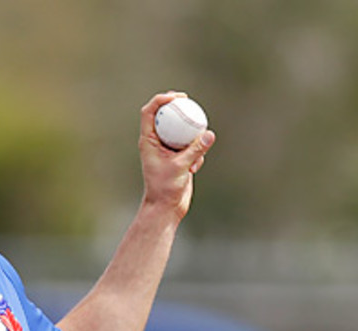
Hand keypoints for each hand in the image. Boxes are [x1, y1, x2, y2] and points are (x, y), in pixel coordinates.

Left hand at [138, 91, 215, 218]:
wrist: (167, 206)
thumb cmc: (165, 189)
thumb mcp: (181, 167)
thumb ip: (195, 150)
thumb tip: (209, 133)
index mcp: (148, 141)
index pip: (149, 112)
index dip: (160, 100)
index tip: (176, 97)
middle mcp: (156, 142)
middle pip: (164, 115)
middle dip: (175, 106)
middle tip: (188, 100)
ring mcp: (168, 148)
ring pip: (180, 130)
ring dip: (191, 135)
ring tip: (195, 151)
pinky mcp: (179, 155)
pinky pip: (191, 144)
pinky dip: (196, 153)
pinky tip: (195, 168)